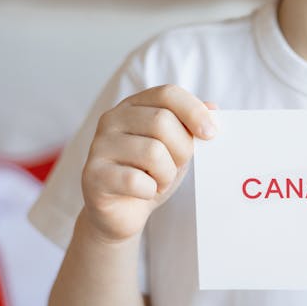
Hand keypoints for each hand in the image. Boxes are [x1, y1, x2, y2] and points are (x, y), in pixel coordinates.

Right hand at [81, 84, 216, 242]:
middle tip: (176, 167)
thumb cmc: (152, 174)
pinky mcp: (93, 174)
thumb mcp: (177, 148)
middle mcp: (112, 119)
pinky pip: (136, 180)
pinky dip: (150, 190)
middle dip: (182, 151)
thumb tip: (213, 107)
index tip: (211, 134)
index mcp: (134, 106)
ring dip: (166, 174)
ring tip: (158, 181)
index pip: (168, 94)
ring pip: (153, 152)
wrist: (123, 211)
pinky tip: (144, 192)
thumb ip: (192, 126)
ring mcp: (99, 145)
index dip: (194, 111)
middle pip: (162, 122)